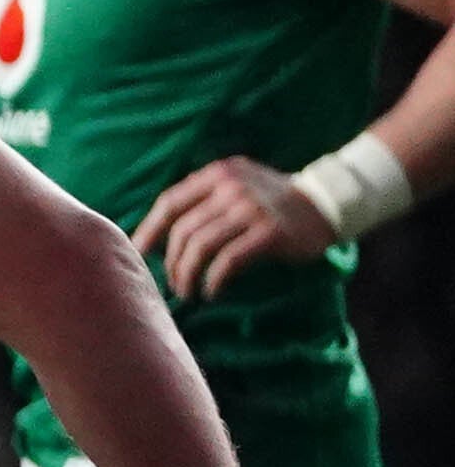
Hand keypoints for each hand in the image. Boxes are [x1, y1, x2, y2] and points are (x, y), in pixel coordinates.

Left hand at [131, 155, 334, 299]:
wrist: (327, 203)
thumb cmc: (272, 202)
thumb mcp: (236, 186)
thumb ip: (203, 200)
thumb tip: (156, 234)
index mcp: (217, 175)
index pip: (169, 203)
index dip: (149, 230)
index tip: (139, 254)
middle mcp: (231, 188)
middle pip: (183, 230)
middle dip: (171, 262)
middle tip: (172, 282)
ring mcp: (251, 209)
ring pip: (201, 247)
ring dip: (187, 275)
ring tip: (186, 291)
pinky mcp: (269, 232)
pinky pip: (228, 261)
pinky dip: (214, 280)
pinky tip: (211, 292)